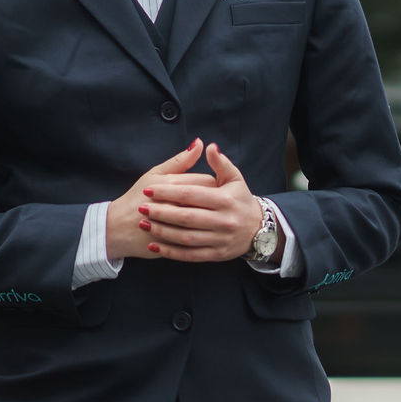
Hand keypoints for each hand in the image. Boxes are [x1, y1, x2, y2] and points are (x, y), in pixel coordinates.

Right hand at [103, 140, 217, 258]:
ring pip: (205, 220)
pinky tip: (195, 229)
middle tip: (208, 201)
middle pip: (210, 201)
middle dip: (212, 201)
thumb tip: (200, 143)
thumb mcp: (155, 174)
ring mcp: (174, 227)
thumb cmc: (137, 197)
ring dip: (207, 217)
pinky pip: (197, 239)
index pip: (207, 181)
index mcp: (170, 185)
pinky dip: (200, 233)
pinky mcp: (174, 244)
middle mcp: (174, 206)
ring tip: (203, 213)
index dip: (212, 183)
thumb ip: (180, 160)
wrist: (118, 227)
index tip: (208, 187)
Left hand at [136, 142, 264, 262]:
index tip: (148, 190)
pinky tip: (154, 246)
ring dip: (162, 232)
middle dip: (161, 212)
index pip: (191, 194)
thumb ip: (220, 163)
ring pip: (186, 237)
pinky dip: (171, 252)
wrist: (259, 229)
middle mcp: (224, 220)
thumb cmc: (241, 200)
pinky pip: (190, 255)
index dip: (167, 192)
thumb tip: (207, 146)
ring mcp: (220, 240)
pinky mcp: (217, 255)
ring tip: (144, 224)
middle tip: (141, 208)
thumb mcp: (235, 179)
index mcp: (226, 199)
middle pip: (186, 217)